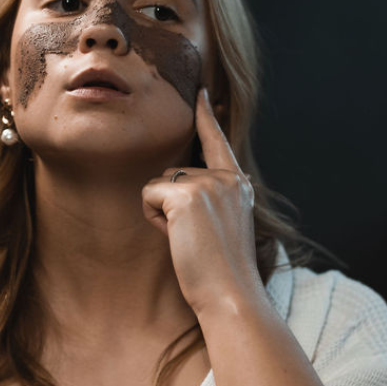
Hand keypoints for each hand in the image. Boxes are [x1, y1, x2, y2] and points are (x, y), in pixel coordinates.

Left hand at [141, 88, 263, 317]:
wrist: (231, 294)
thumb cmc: (222, 273)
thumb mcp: (224, 227)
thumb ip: (210, 200)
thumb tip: (173, 184)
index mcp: (237, 185)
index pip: (218, 141)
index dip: (207, 116)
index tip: (202, 91)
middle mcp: (226, 178)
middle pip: (173, 172)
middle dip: (171, 205)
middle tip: (195, 239)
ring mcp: (208, 184)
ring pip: (159, 184)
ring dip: (163, 214)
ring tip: (189, 241)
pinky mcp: (186, 195)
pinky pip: (149, 194)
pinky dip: (154, 218)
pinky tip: (177, 238)